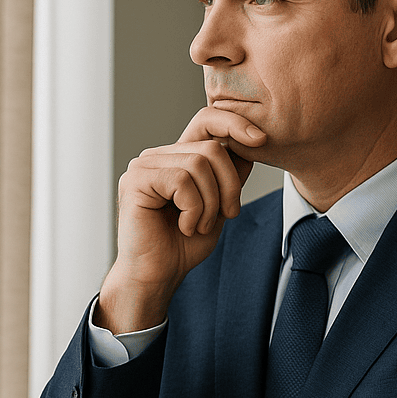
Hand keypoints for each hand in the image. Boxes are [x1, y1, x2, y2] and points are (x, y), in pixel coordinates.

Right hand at [95, 105, 261, 333]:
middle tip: (225, 216)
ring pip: (199, 164)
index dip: (235, 123)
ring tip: (199, 225)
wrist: (157, 276)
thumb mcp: (219, 206)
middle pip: (211, 148)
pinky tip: (184, 226)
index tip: (261, 141)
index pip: (207, 121)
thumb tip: (252, 144)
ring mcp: (144, 165)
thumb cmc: (183, 245)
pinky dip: (193, 209)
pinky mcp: (135, 180)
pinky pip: (181, 181)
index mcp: (177, 157)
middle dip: (229, 186)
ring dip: (210, 203)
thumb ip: (230, 176)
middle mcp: (158, 155)